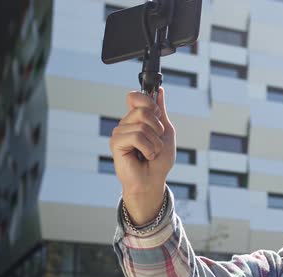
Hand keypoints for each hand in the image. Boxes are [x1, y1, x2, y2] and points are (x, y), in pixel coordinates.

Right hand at [109, 88, 175, 224]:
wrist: (153, 180)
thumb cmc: (160, 160)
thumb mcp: (166, 132)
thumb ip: (161, 112)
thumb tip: (160, 91)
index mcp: (137, 119)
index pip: (135, 96)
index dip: (147, 100)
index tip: (157, 112)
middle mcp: (126, 123)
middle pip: (143, 110)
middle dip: (157, 127)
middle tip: (157, 141)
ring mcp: (120, 132)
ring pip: (142, 125)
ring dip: (154, 142)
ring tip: (151, 153)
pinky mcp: (116, 143)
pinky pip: (136, 136)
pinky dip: (147, 148)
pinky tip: (145, 156)